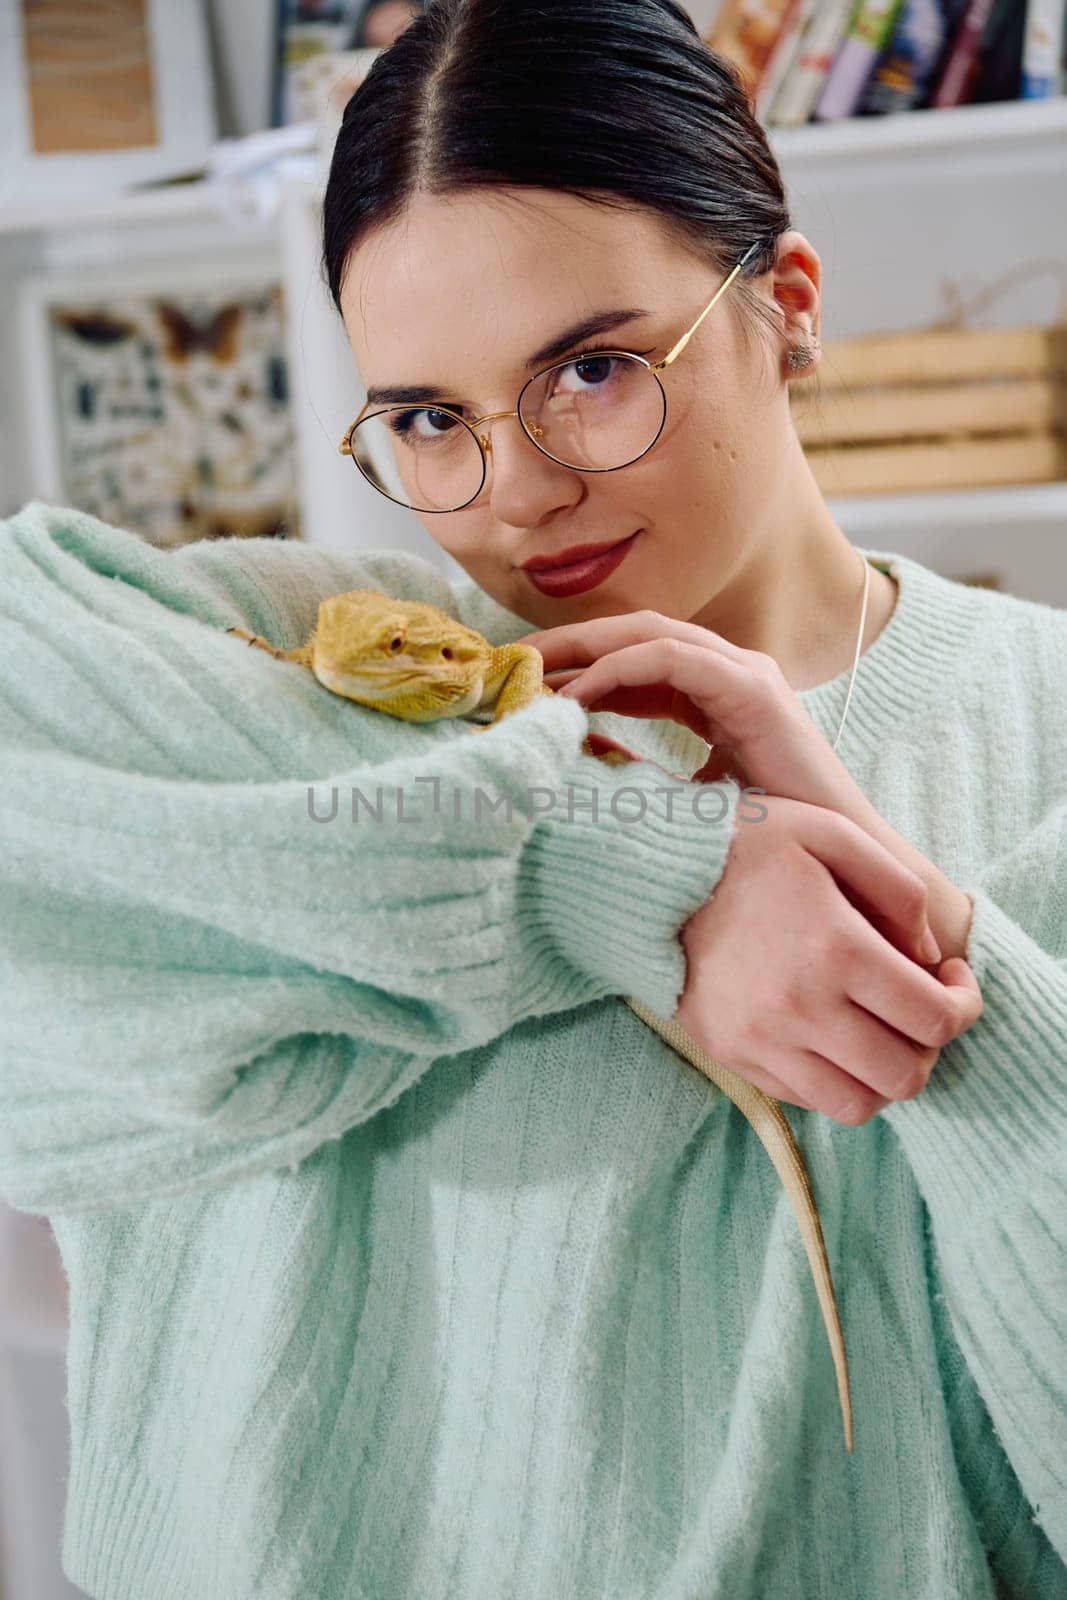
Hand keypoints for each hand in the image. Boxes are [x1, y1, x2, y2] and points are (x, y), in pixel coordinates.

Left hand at [519, 611, 975, 961]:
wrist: (842, 868)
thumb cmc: (769, 846)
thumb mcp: (683, 804)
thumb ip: (638, 779)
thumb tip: (572, 780)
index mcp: (713, 694)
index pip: (632, 659)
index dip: (574, 664)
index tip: (519, 684)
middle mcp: (730, 672)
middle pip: (631, 634)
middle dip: (566, 643)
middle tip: (505, 663)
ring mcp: (745, 674)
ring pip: (646, 635)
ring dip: (581, 649)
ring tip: (527, 674)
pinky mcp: (753, 689)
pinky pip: (669, 661)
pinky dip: (616, 673)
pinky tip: (574, 702)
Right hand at [676, 795, 983, 1121]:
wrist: (644, 872)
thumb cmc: (744, 843)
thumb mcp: (830, 832)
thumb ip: (899, 888)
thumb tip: (930, 955)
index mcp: (834, 949)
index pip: (934, 1019)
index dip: (963, 1004)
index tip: (950, 978)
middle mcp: (798, 1007)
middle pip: (903, 1076)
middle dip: (929, 1048)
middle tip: (918, 1009)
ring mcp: (758, 1041)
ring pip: (856, 1105)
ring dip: (882, 1076)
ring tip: (876, 1032)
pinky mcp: (729, 1055)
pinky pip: (804, 1099)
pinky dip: (833, 1080)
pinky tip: (829, 1034)